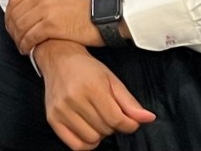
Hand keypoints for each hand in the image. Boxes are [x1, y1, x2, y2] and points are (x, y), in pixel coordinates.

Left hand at [5, 0, 101, 52]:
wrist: (106, 15)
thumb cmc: (88, 3)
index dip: (10, 14)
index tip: (12, 22)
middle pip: (16, 14)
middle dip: (12, 28)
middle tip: (15, 37)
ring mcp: (46, 10)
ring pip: (21, 26)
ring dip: (18, 38)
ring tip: (22, 45)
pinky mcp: (51, 26)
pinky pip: (31, 36)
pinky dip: (27, 44)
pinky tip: (29, 49)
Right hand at [36, 40, 154, 149]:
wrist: (58, 58)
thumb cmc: (86, 68)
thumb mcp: (112, 80)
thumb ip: (130, 102)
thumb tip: (148, 118)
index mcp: (91, 87)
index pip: (117, 119)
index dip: (129, 124)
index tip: (129, 120)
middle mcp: (73, 99)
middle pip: (105, 129)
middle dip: (113, 125)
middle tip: (108, 112)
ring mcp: (61, 110)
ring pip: (92, 139)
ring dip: (99, 133)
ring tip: (96, 118)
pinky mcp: (52, 118)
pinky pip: (75, 145)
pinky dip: (86, 142)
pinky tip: (88, 128)